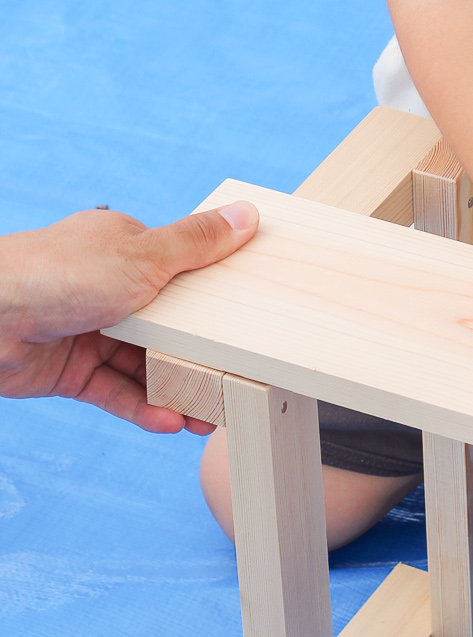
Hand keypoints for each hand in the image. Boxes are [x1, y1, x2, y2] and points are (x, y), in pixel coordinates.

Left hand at [0, 201, 259, 430]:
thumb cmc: (61, 273)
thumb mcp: (145, 255)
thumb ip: (197, 244)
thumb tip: (246, 214)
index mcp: (128, 250)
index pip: (183, 275)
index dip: (215, 303)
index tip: (248, 328)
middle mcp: (110, 288)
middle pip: (167, 327)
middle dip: (200, 358)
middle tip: (234, 385)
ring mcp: (90, 330)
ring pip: (144, 364)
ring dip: (175, 389)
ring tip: (207, 417)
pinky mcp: (70, 370)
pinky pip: (114, 391)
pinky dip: (141, 406)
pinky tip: (168, 422)